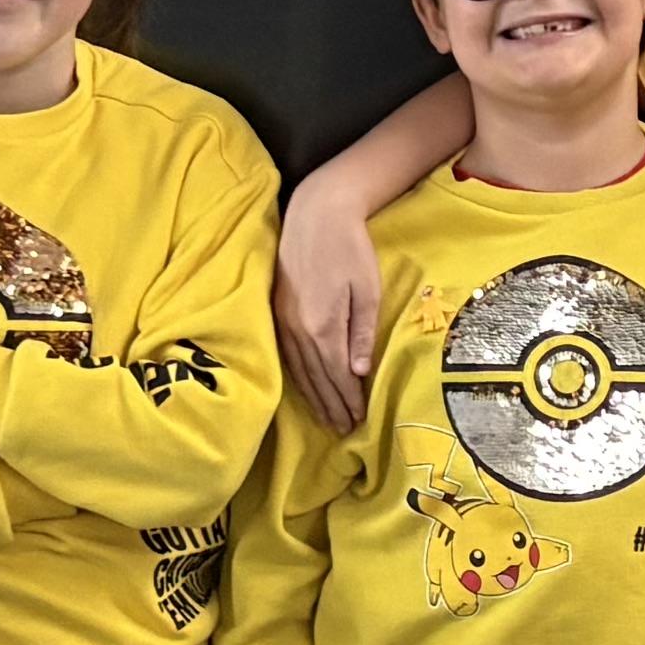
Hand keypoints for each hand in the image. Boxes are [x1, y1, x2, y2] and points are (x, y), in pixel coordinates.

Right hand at [278, 199, 389, 430]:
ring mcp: (283, 320)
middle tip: (343, 429)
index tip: (358, 420)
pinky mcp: (276, 311)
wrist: (315, 214)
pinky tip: (305, 387)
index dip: (348, 400)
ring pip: (298, 370)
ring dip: (313, 397)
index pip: (336, 375)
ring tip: (326, 418)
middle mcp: (298, 329)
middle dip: (331, 406)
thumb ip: (362, 332)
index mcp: (323, 325)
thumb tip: (357, 372)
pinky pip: (286, 355)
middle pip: (316, 378)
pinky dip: (297, 376)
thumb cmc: (350, 249)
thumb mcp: (367, 290)